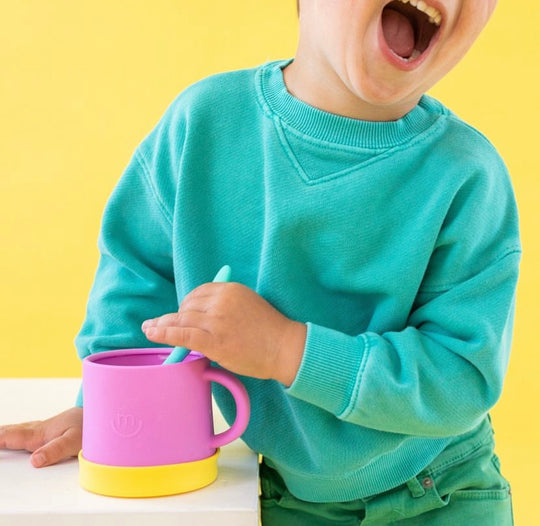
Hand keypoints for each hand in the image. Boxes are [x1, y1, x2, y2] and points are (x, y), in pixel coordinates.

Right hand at [0, 407, 82, 467]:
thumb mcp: (74, 441)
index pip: (9, 438)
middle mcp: (37, 430)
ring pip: (16, 430)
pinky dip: (13, 433)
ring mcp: (43, 428)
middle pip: (9, 432)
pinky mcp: (49, 429)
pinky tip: (14, 435)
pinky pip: (25, 430)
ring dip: (2, 434)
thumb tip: (34, 461)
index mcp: (39, 434)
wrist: (98, 412)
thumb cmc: (87, 425)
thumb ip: (55, 450)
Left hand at [142, 282, 305, 385]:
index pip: (198, 293)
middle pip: (187, 306)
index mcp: (230, 289)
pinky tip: (153, 334)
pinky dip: (164, 333)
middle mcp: (221, 300)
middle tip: (162, 325)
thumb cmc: (268, 330)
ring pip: (182, 320)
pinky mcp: (214, 340)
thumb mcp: (248, 304)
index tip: (180, 312)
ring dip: (163, 325)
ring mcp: (217, 320)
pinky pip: (182, 334)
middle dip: (174, 316)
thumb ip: (226, 304)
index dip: (186, 304)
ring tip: (149, 329)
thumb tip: (201, 313)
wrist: (284, 347)